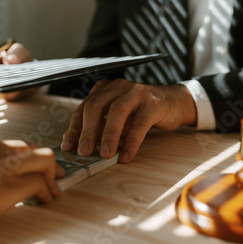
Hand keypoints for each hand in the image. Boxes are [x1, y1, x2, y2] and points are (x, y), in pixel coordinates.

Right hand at [0, 139, 63, 239]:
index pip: (12, 145)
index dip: (27, 157)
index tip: (31, 167)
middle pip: (31, 147)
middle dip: (45, 162)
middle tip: (53, 176)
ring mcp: (3, 164)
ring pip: (44, 159)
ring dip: (51, 176)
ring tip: (52, 190)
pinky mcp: (11, 184)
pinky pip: (40, 183)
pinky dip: (47, 192)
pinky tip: (44, 201)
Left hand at [60, 79, 196, 163]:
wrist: (175, 103)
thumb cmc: (141, 112)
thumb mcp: (117, 119)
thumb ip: (98, 127)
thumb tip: (74, 142)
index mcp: (104, 89)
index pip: (83, 108)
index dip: (74, 128)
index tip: (67, 146)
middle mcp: (117, 87)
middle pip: (96, 106)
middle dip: (87, 131)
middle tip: (83, 152)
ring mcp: (136, 93)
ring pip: (117, 112)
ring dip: (108, 135)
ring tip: (104, 155)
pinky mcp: (153, 103)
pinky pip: (140, 123)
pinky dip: (131, 141)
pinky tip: (125, 156)